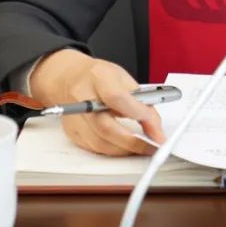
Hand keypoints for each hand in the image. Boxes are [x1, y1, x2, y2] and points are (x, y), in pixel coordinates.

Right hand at [28, 49, 165, 155]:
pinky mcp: (72, 132)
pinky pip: (94, 148)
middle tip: (151, 147)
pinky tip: (124, 146)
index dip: (138, 114)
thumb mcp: (124, 79)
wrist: (69, 78)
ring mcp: (73, 117)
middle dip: (132, 142)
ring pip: (99, 142)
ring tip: (141, 148)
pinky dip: (112, 150)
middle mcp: (82, 97)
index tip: (155, 128)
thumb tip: (156, 128)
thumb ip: (142, 101)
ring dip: (124, 150)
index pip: (117, 98)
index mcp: (98, 77)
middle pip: (105, 126)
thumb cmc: (99, 77)